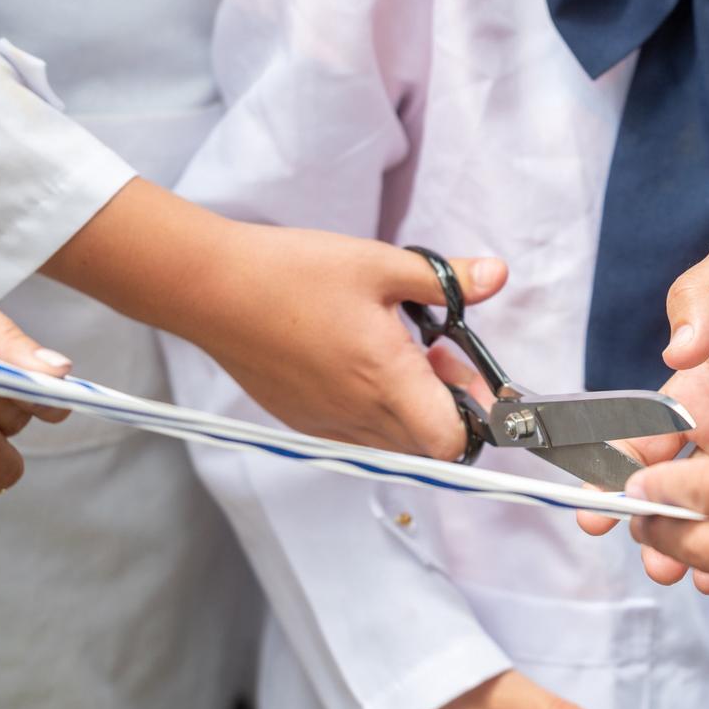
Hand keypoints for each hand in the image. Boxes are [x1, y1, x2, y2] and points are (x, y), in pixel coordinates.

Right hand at [43, 179, 507, 459]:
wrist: (211, 288)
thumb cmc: (291, 274)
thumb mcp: (381, 264)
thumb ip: (446, 280)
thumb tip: (496, 276)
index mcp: (387, 381)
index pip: (453, 442)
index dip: (476, 418)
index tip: (478, 381)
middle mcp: (359, 414)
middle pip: (428, 444)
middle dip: (448, 405)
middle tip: (442, 353)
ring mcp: (328, 423)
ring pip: (393, 440)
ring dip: (411, 407)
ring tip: (398, 351)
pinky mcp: (303, 420)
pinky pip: (357, 431)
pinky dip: (374, 407)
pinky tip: (360, 360)